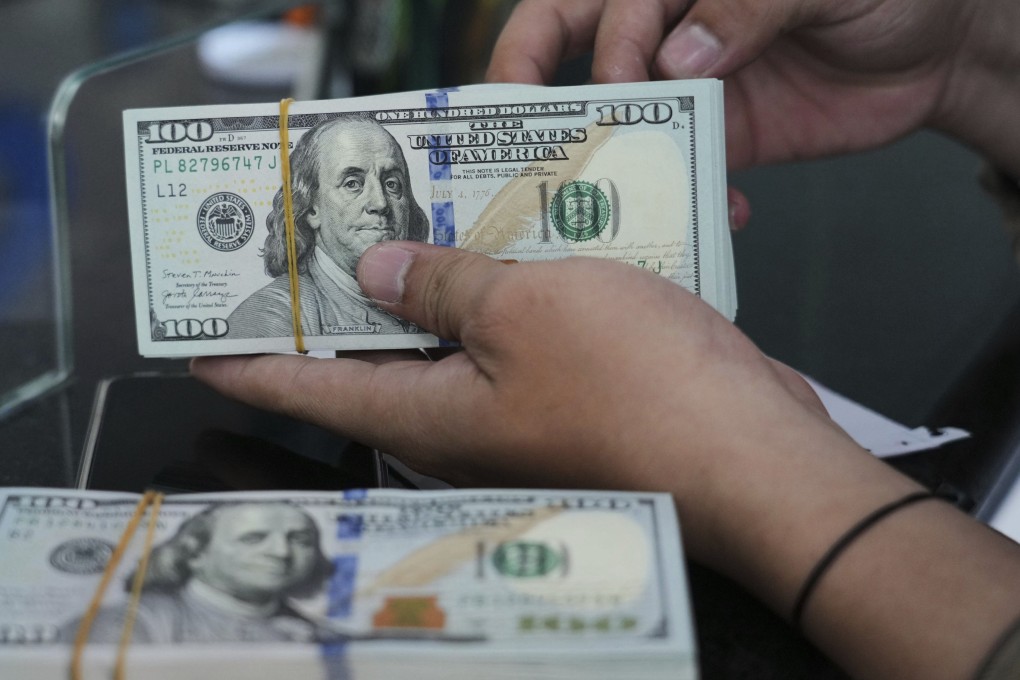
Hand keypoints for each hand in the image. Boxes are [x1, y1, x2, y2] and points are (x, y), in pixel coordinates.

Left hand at [192, 241, 861, 567]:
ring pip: (452, 341)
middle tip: (309, 250)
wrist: (751, 452)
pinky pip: (515, 336)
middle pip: (377, 361)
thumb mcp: (526, 310)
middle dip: (340, 305)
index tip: (203, 345)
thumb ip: (445, 287)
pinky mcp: (570, 392)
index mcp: (429, 415)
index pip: (311, 387)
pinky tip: (509, 246)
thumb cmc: (640, 390)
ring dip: (431, 287)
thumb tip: (381, 274)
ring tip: (407, 227)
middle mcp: (464, 422)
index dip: (253, 361)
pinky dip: (502, 292)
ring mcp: (519, 410)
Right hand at [486, 0, 1019, 175]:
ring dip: (616, 168)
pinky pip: (684, 176)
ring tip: (621, 203)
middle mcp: (665, 32)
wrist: (933, 51)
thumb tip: (681, 55)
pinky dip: (693, 201)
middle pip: (573, 58)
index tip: (614, 90)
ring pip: (621, 128)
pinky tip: (729, 210)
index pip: (593, 6)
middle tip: (546, 153)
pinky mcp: (720, 142)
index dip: (586, 47)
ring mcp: (688, 92)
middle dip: (547, 104)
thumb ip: (749, 4)